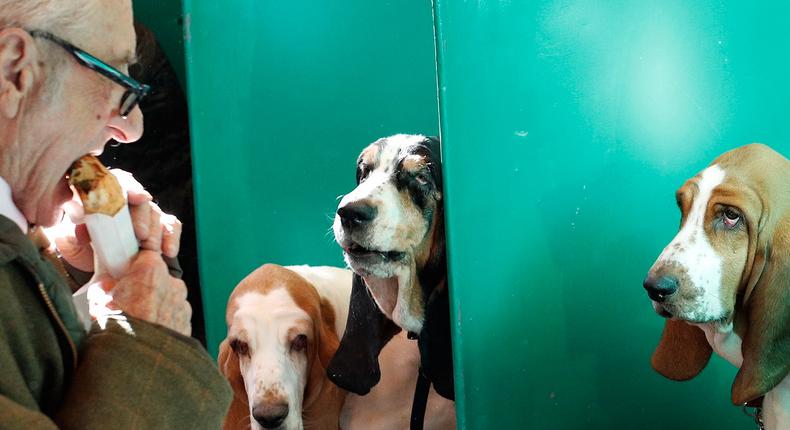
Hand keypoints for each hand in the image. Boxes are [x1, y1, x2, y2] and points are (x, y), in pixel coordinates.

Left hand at [50, 169, 181, 271]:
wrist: (95, 267)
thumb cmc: (83, 248)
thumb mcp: (69, 241)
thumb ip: (71, 232)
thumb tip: (79, 227)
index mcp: (103, 195)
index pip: (119, 183)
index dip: (130, 188)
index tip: (139, 197)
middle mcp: (128, 201)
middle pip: (141, 201)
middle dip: (143, 217)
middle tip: (141, 234)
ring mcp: (146, 214)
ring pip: (157, 214)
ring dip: (156, 232)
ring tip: (151, 249)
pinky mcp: (160, 228)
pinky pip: (171, 227)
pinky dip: (171, 238)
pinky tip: (169, 251)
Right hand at [91, 250, 191, 335]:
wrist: (137, 363)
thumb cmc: (119, 330)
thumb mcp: (99, 301)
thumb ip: (105, 285)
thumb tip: (105, 284)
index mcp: (151, 270)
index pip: (145, 256)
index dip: (133, 267)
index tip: (124, 275)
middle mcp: (173, 284)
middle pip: (157, 279)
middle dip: (143, 289)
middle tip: (126, 303)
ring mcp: (182, 304)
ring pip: (167, 299)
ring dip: (154, 307)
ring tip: (136, 322)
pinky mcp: (187, 323)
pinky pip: (173, 317)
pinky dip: (163, 322)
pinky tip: (148, 332)